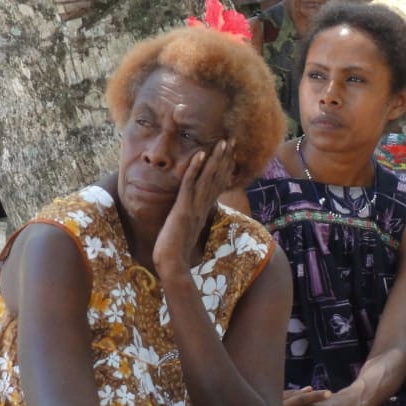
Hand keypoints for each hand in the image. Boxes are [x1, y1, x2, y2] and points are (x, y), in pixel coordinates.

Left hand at [152, 139, 235, 276]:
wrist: (172, 265)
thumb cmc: (176, 251)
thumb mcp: (187, 230)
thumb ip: (192, 218)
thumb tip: (193, 213)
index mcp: (204, 209)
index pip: (218, 184)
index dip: (225, 167)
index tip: (230, 153)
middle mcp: (203, 206)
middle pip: (217, 177)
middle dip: (225, 158)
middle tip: (232, 140)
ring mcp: (194, 207)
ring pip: (207, 178)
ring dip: (215, 159)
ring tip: (222, 142)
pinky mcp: (183, 209)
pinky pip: (189, 185)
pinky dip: (194, 169)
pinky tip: (199, 154)